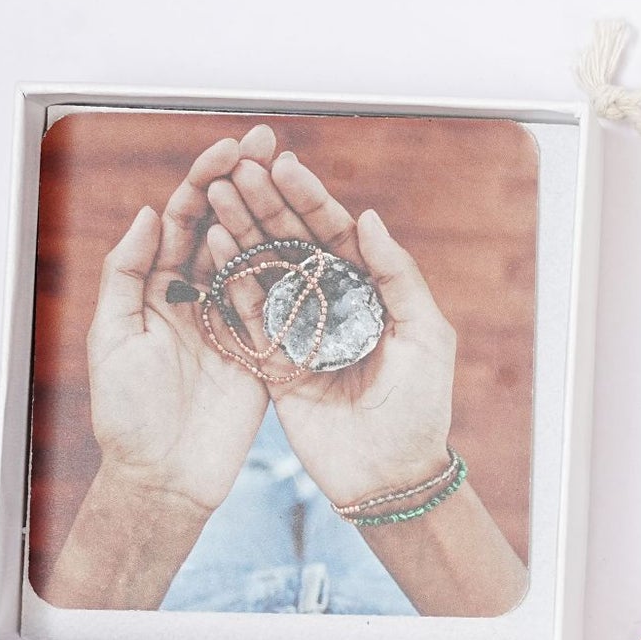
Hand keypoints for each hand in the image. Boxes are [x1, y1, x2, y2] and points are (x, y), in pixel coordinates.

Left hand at [83, 128, 276, 512]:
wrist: (166, 477)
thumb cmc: (128, 415)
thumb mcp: (114, 339)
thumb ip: (127, 274)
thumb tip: (150, 213)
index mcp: (154, 287)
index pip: (180, 219)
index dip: (205, 181)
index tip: (231, 150)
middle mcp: (194, 295)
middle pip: (223, 224)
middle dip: (245, 180)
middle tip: (270, 141)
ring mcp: (232, 319)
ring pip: (255, 253)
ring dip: (273, 211)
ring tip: (294, 174)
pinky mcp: (264, 347)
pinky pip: (280, 299)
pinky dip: (293, 266)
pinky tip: (313, 234)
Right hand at [206, 145, 525, 616]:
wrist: (392, 477)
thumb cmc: (423, 407)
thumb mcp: (427, 337)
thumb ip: (400, 278)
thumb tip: (370, 218)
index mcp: (371, 292)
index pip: (336, 234)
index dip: (310, 199)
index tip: (282, 163)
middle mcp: (332, 305)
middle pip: (294, 244)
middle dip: (267, 204)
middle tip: (238, 167)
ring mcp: (299, 331)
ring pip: (265, 270)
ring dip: (242, 232)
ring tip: (217, 192)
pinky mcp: (272, 363)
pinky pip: (247, 317)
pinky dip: (231, 283)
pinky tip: (213, 246)